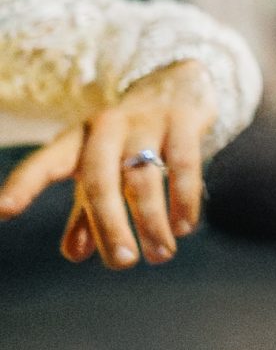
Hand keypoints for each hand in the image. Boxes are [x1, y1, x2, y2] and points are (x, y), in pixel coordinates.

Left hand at [0, 60, 216, 268]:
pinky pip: (184, 165)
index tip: (3, 211)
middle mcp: (105, 128)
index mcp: (75, 140)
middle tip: (122, 263)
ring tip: (161, 255)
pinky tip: (184, 226)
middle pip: (100, 181)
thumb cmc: (126, 141)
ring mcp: (145, 122)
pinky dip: (184, 200)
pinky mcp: (182, 121)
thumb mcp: (99, 170)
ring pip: (145, 178)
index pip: (44, 164)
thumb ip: (85, 213)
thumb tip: (75, 253)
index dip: (23, 186)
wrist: (176, 86)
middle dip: (110, 225)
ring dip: (153, 222)